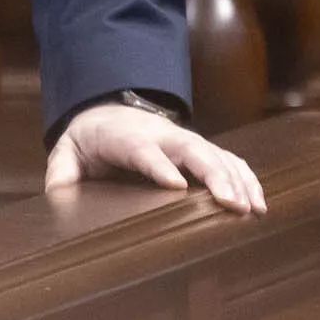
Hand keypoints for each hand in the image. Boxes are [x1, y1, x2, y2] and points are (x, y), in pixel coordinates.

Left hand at [44, 102, 266, 213]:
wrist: (110, 111)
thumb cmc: (91, 139)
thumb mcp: (68, 152)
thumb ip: (62, 173)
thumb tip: (58, 196)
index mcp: (125, 138)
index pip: (142, 151)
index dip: (158, 166)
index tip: (175, 186)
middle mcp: (161, 137)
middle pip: (191, 151)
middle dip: (213, 175)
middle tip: (231, 203)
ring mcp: (184, 141)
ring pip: (217, 155)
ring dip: (237, 181)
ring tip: (253, 209)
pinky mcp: (201, 149)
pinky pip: (229, 161)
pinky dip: (247, 178)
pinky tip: (260, 202)